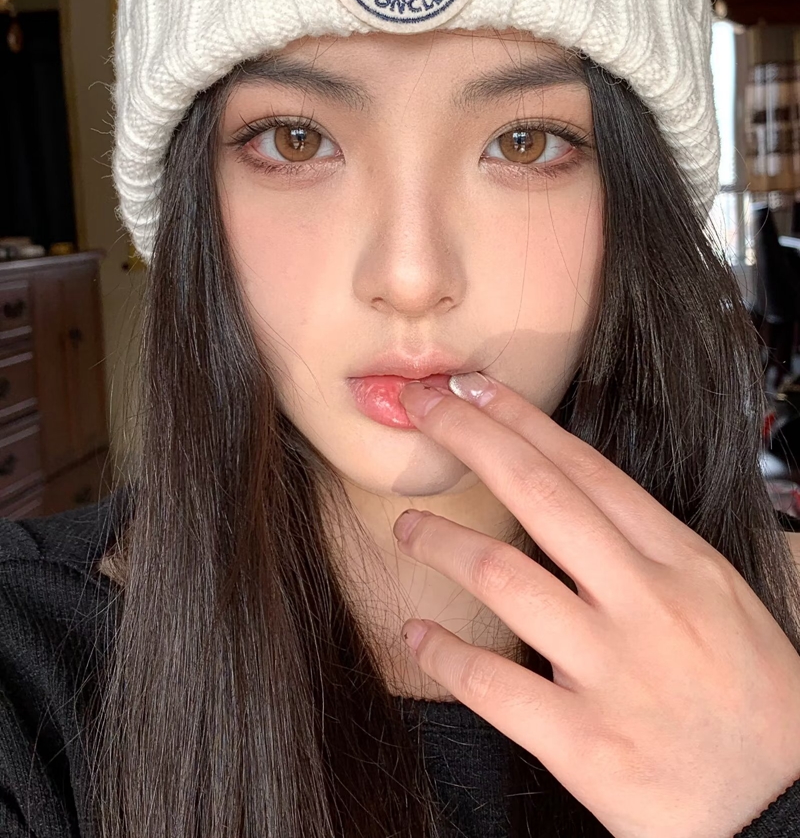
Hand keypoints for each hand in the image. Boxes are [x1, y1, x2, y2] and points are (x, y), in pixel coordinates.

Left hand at [392, 373, 799, 837]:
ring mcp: (614, 671)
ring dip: (442, 542)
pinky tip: (418, 634)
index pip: (586, 469)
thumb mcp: (720, 603)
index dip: (520, 420)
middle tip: (423, 409)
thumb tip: (576, 507)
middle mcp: (647, 603)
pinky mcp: (586, 744)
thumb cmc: (756, 707)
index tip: (473, 389)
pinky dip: (444, 653)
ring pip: (504, 576)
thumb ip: (650, 556)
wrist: (787, 817)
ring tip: (409, 527)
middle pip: (540, 495)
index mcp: (683, 563)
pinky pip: (492, 685)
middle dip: (472, 438)